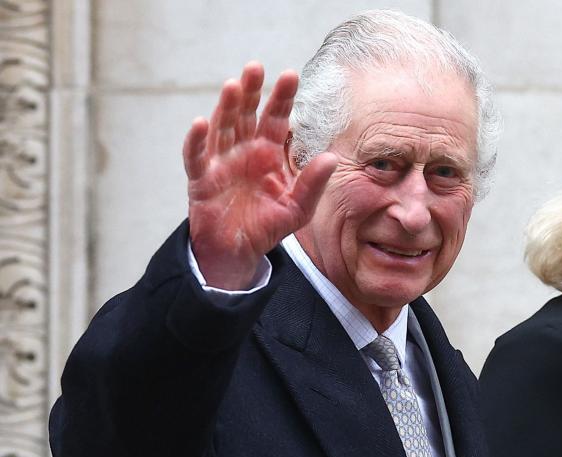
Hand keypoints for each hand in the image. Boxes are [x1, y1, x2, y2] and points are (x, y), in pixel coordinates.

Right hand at [183, 62, 337, 289]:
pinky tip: (199, 123)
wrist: (239, 250)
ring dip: (225, 107)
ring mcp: (220, 161)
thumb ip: (313, 184)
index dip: (281, 97)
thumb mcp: (298, 208)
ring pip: (222, 127)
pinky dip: (196, 140)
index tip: (291, 75)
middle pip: (246, 114)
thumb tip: (331, 158)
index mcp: (268, 152)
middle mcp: (244, 150)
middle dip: (251, 91)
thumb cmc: (267, 225)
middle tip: (256, 67)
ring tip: (232, 86)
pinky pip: (196, 157)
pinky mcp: (201, 179)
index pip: (276, 118)